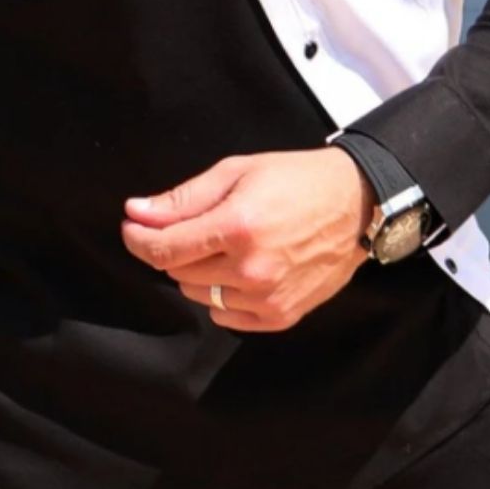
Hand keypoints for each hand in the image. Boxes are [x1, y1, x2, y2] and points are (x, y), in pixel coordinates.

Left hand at [120, 147, 375, 330]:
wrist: (356, 205)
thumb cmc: (294, 180)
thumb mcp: (236, 172)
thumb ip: (183, 199)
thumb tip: (137, 213)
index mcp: (237, 227)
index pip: (164, 249)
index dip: (138, 238)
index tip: (132, 226)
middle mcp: (251, 269)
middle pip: (178, 272)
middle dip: (175, 248)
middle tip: (197, 225)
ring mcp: (267, 298)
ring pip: (198, 295)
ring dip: (199, 272)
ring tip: (226, 245)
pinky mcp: (281, 316)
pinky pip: (225, 316)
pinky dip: (222, 296)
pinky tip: (241, 269)